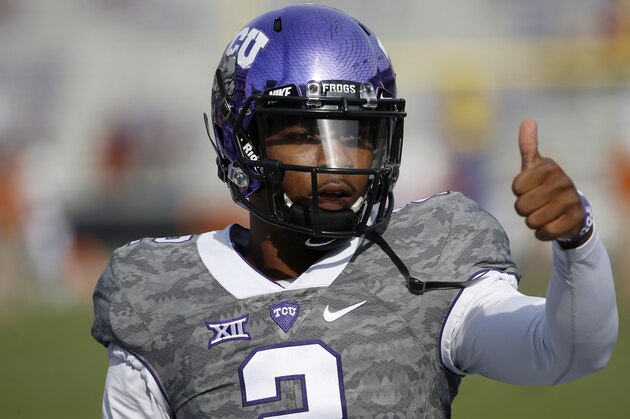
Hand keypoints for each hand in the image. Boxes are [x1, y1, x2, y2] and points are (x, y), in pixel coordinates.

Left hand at [511, 118, 589, 245]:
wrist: (571, 209)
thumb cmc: (544, 185)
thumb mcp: (534, 166)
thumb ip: (528, 145)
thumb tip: (527, 120)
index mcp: (549, 167)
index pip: (516, 187)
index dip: (518, 192)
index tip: (528, 189)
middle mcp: (563, 182)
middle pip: (521, 206)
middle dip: (524, 209)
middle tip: (535, 204)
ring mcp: (571, 201)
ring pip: (532, 221)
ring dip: (533, 222)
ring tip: (543, 213)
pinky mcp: (575, 220)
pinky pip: (546, 232)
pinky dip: (542, 233)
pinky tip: (550, 225)